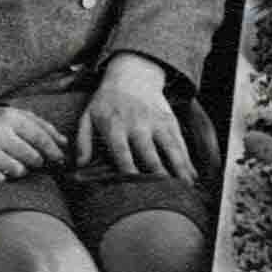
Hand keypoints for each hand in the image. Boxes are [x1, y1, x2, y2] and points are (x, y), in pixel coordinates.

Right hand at [0, 104, 67, 181]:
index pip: (40, 137)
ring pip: (19, 170)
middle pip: (33, 157)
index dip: (54, 150)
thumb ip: (40, 125)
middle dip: (36, 160)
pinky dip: (2, 175)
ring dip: (19, 169)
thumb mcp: (12, 115)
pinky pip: (2, 179)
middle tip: (31, 158)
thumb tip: (65, 143)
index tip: (60, 158)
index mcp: (7, 115)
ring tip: (10, 160)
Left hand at [76, 53, 196, 181]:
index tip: (135, 189)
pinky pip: (181, 143)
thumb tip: (79, 165)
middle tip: (164, 196)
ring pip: (171, 149)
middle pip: (149, 154)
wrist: (132, 75)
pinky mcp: (170, 121)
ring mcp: (156, 122)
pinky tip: (192, 177)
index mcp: (114, 125)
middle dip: (157, 175)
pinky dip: (188, 160)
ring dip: (179, 170)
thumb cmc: (107, 102)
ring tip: (185, 190)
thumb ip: (82, 141)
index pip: (122, 153)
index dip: (129, 172)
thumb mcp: (88, 116)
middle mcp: (137, 124)